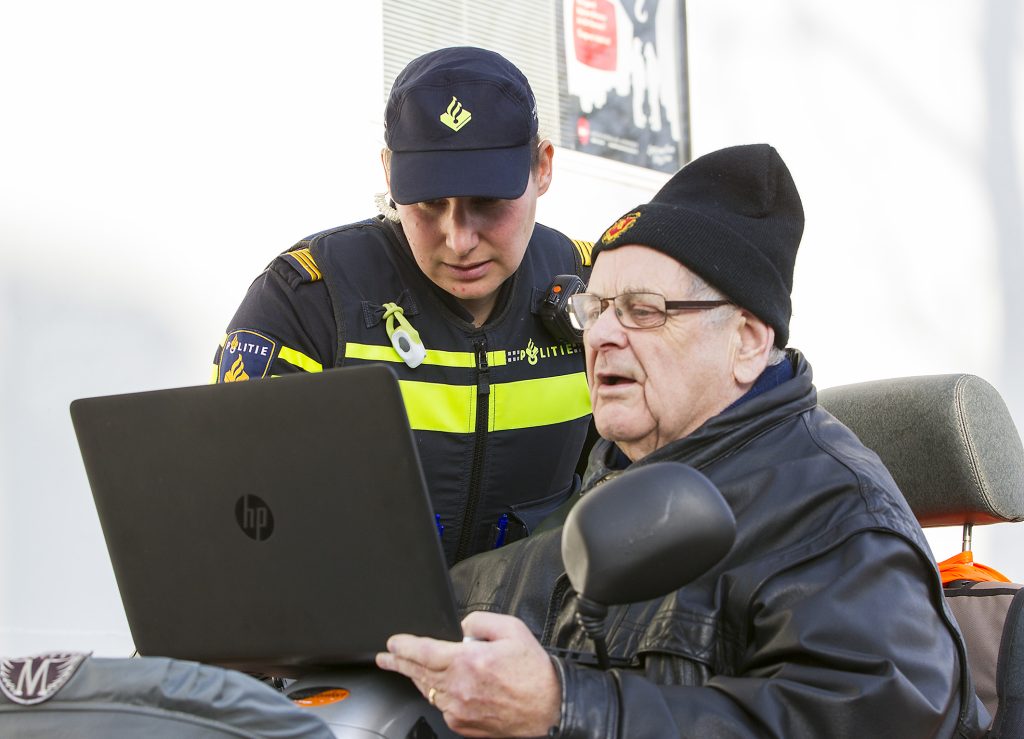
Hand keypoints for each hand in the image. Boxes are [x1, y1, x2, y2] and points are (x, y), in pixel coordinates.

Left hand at [375, 611, 560, 737]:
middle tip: (386, 657)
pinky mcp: (462, 724)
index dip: (403, 645)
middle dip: (398, 662)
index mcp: (469, 661)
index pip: (423, 651)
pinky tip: (437, 686)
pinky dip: (436, 694)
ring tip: (407, 668)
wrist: (549, 707)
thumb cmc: (533, 672)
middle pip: (418, 672)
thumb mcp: (511, 629)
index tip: (392, 642)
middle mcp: (459, 688)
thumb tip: (461, 627)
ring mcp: (459, 709)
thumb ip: (479, 622)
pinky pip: (441, 706)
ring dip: (415, 677)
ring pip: (427, 690)